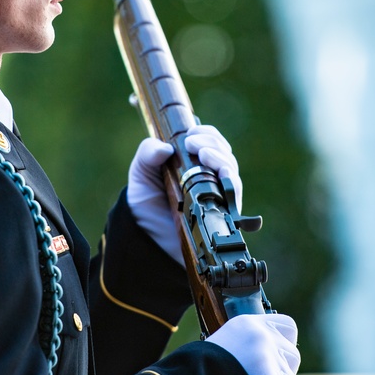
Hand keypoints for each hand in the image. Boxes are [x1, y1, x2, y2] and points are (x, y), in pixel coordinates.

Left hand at [127, 125, 242, 263]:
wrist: (148, 241)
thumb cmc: (146, 207)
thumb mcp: (141, 175)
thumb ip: (147, 155)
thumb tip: (165, 147)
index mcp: (192, 163)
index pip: (209, 140)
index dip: (205, 133)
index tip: (191, 134)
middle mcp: (209, 176)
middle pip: (223, 152)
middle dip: (212, 143)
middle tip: (193, 144)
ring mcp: (217, 193)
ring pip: (230, 168)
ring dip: (220, 157)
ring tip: (204, 155)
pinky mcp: (223, 212)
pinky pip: (234, 193)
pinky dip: (231, 181)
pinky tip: (223, 175)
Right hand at [206, 313, 299, 374]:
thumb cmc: (200, 370)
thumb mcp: (222, 346)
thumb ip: (245, 347)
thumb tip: (264, 364)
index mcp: (248, 325)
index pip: (288, 326)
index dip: (285, 343)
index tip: (278, 356)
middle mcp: (261, 337)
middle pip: (292, 356)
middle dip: (284, 372)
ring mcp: (268, 360)